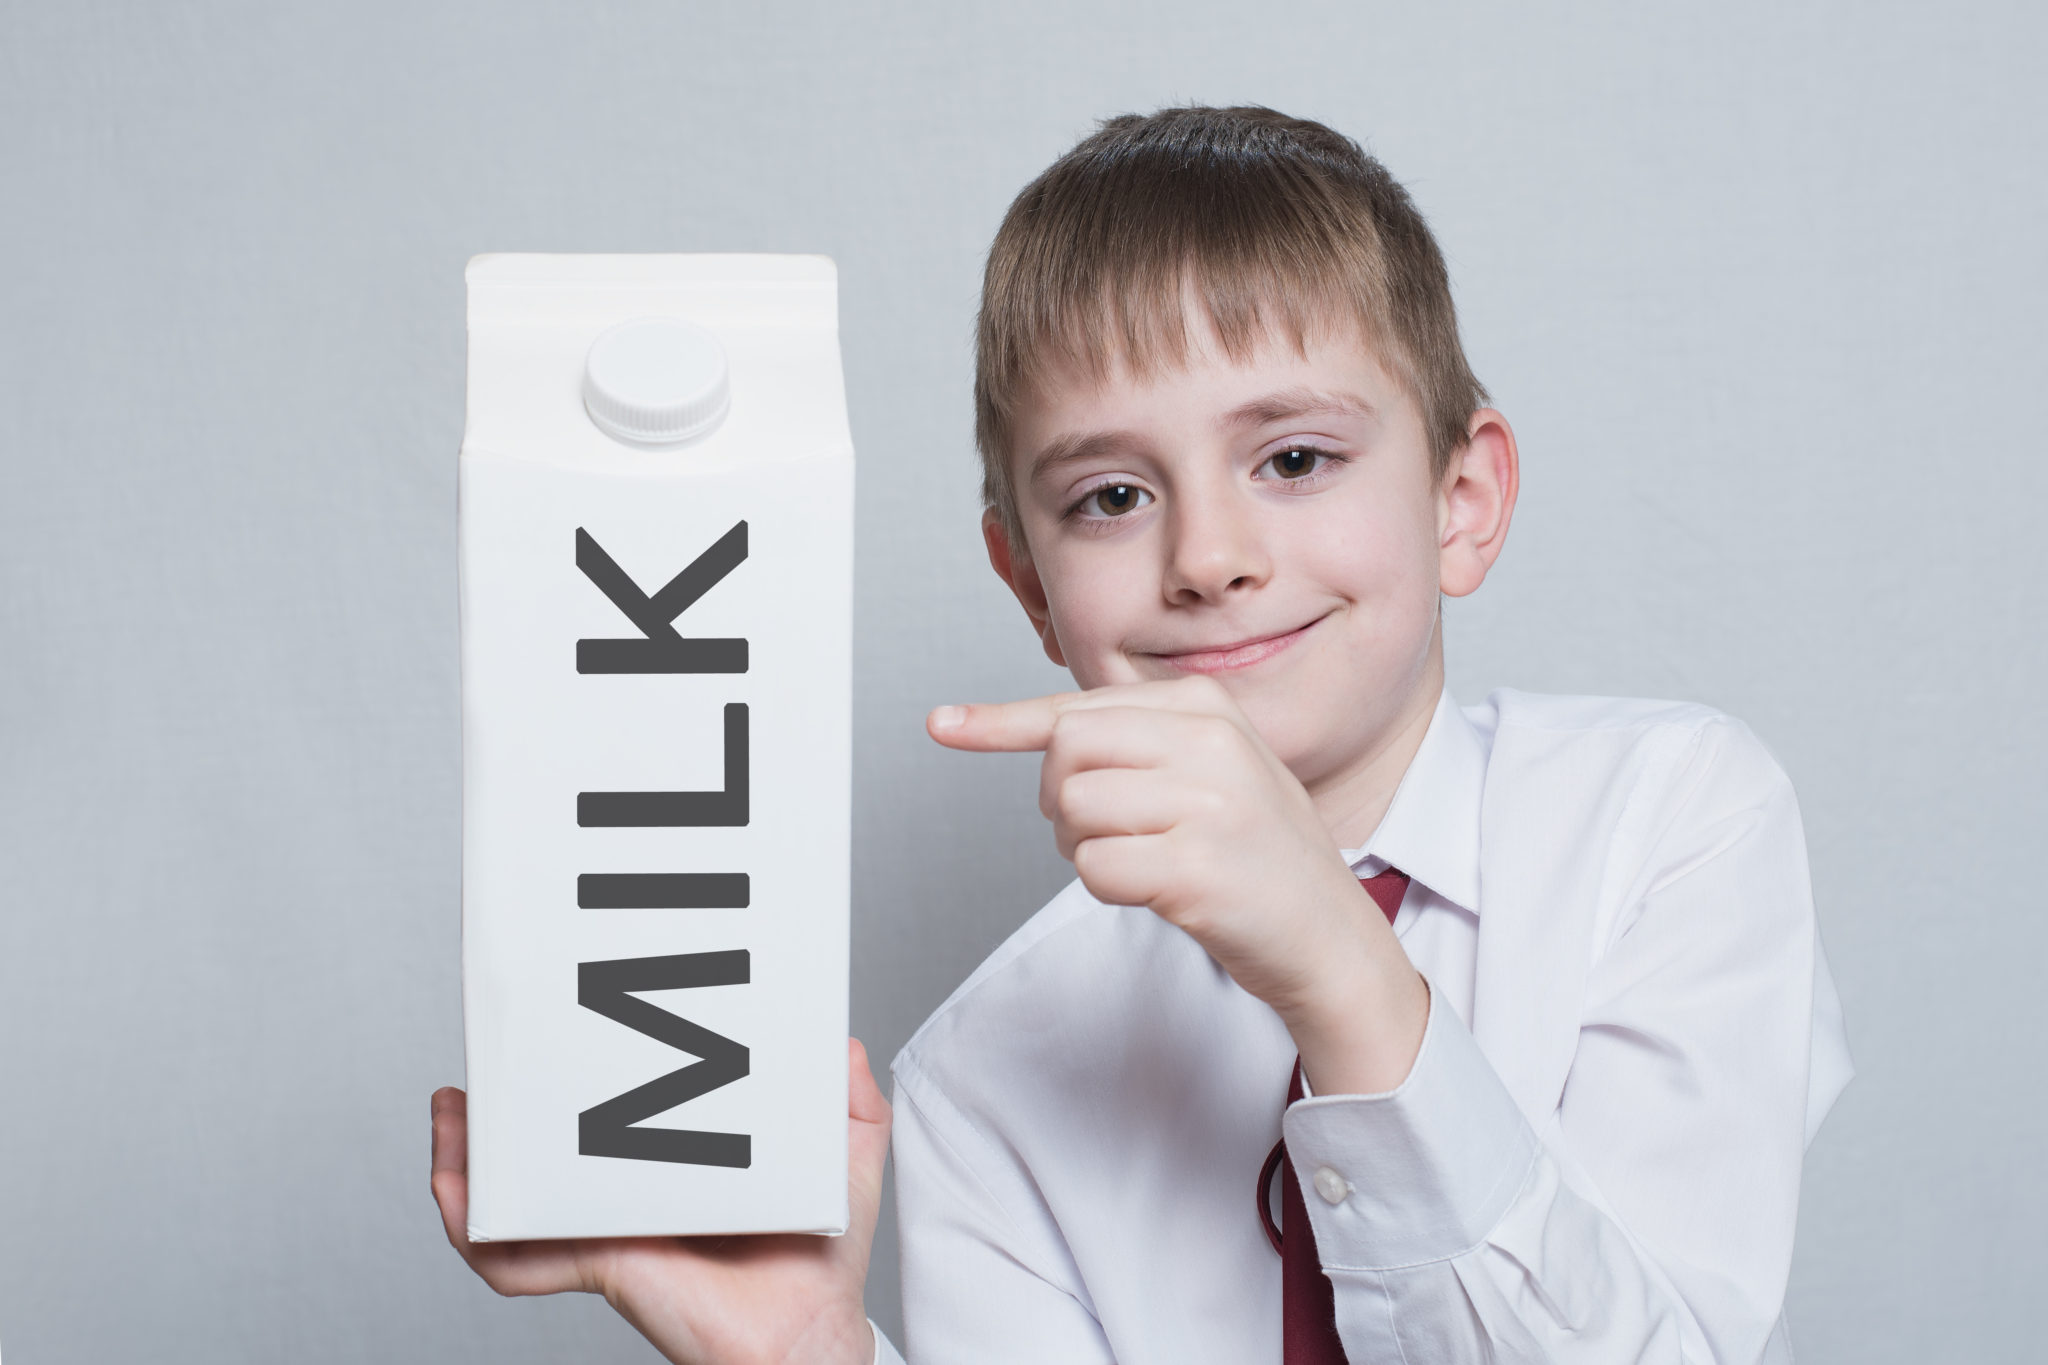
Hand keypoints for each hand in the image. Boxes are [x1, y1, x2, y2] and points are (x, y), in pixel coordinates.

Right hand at [429, 1038, 888, 1364]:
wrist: (811, 1335)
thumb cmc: (823, 1261)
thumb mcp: (846, 1159)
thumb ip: (847, 1098)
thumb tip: (841, 1041)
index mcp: (675, 1168)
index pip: (613, 1123)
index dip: (580, 1085)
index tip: (561, 1034)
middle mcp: (633, 1199)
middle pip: (549, 1155)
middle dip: (505, 1115)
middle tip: (487, 1065)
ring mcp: (608, 1232)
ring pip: (515, 1202)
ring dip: (470, 1161)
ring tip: (453, 1113)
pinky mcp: (600, 1263)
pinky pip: (517, 1257)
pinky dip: (476, 1228)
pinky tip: (454, 1187)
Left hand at [929, 676, 1427, 1093]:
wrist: (1331, 938)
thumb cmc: (1256, 856)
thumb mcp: (1211, 771)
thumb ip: (1134, 743)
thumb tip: (1032, 734)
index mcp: (1209, 707)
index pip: (1079, 706)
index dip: (1001, 721)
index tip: (942, 724)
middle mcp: (1211, 743)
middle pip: (1064, 752)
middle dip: (1060, 800)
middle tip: (1109, 832)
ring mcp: (1209, 804)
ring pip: (1073, 810)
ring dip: (1084, 849)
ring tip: (1144, 862)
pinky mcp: (1197, 868)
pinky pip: (1093, 868)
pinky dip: (1107, 888)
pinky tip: (1158, 891)